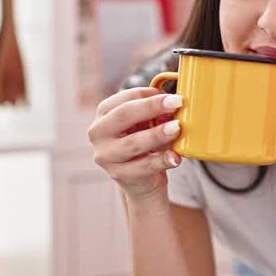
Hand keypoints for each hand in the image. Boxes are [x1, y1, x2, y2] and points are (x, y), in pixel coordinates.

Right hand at [89, 87, 184, 202]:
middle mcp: (98, 133)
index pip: (124, 98)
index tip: (171, 95)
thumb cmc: (143, 143)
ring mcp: (106, 155)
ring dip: (157, 134)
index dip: (148, 94)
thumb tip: (174, 102)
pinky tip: (175, 157)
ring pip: (132, 143)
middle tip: (176, 103)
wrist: (140, 181)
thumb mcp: (146, 124)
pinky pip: (143, 166)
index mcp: (104, 114)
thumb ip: (155, 113)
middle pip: (124, 115)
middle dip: (152, 107)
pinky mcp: (119, 175)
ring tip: (177, 128)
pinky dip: (162, 160)